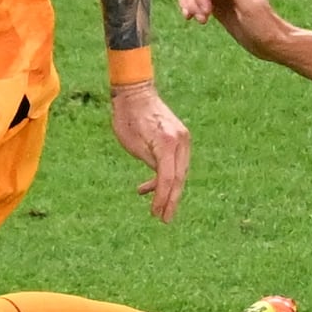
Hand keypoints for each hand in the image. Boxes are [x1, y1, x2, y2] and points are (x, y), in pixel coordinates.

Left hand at [109, 79, 189, 220]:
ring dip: (169, 191)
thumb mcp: (133, 144)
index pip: (169, 177)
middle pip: (179, 178)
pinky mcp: (179, 138)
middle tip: (163, 219)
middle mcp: (181, 140)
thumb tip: (160, 183)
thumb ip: (151, 163)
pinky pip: (176, 163)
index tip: (157, 214)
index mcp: (168, 142)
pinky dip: (165, 177)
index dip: (163, 198)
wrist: (135, 92)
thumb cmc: (128, 117)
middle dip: (170, 200)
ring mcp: (183, 139)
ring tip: (157, 209)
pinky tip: (147, 187)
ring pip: (179, 172)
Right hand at [177, 0, 287, 48]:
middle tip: (201, 19)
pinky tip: (192, 19)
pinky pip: (199, 1)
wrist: (272, 43)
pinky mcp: (219, 8)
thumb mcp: (249, 7)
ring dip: (189, 3)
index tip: (205, 14)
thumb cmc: (263, 27)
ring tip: (194, 20)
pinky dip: (191, 7)